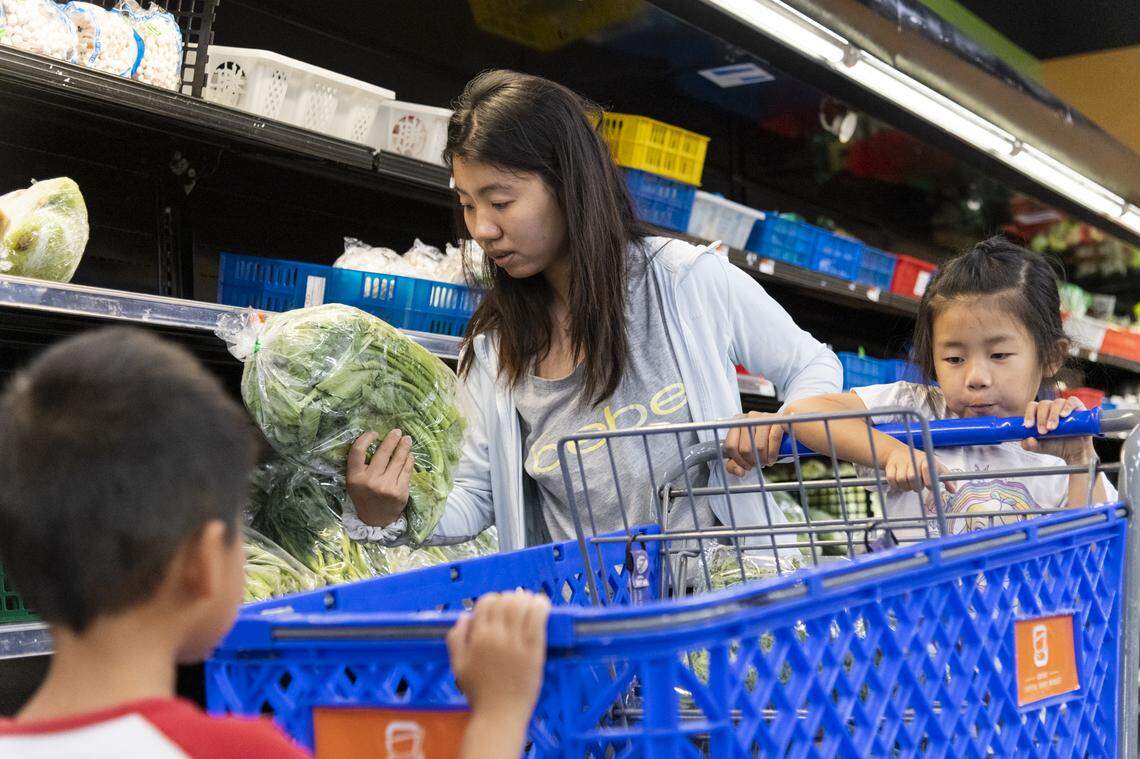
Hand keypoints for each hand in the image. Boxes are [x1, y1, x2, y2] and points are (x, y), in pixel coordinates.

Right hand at [345, 429, 413, 526]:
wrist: (375, 520)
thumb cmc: (365, 496)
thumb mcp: (355, 482)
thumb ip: (361, 465)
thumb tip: (377, 440)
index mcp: (355, 477)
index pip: (358, 451)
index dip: (366, 438)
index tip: (374, 433)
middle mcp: (370, 481)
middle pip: (382, 453)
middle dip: (391, 440)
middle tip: (397, 431)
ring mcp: (386, 487)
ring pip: (398, 460)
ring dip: (404, 447)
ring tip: (407, 439)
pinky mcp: (400, 492)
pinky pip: (406, 470)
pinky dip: (409, 460)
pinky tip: (410, 455)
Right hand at [447, 591, 550, 721]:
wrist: (500, 715)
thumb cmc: (479, 693)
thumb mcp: (457, 666)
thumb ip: (455, 639)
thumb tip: (463, 616)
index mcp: (477, 637)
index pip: (486, 602)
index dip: (493, 600)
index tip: (499, 607)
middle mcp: (496, 635)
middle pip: (506, 600)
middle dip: (511, 597)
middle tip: (516, 604)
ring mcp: (516, 642)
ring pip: (522, 604)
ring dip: (527, 598)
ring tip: (530, 602)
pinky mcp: (534, 649)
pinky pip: (538, 618)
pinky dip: (541, 606)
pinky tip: (542, 605)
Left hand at [724, 412, 787, 475]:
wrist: (782, 427)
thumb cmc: (761, 440)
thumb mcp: (745, 451)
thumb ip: (735, 464)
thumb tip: (739, 472)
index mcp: (736, 423)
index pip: (730, 446)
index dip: (738, 460)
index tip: (745, 465)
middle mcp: (748, 418)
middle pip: (745, 448)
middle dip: (752, 461)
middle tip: (757, 464)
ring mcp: (763, 418)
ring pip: (759, 446)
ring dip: (763, 460)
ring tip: (765, 461)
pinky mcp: (778, 420)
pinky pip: (773, 440)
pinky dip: (772, 454)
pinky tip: (771, 459)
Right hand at [882, 446, 955, 495]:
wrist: (898, 452)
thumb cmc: (921, 462)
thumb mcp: (935, 467)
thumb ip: (946, 479)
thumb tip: (953, 490)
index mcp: (925, 459)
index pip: (926, 468)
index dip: (928, 480)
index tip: (929, 487)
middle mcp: (912, 459)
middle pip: (913, 477)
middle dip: (916, 486)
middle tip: (918, 486)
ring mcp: (900, 462)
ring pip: (902, 480)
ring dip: (906, 487)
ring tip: (910, 485)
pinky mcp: (890, 466)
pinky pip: (892, 480)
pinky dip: (896, 485)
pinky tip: (900, 484)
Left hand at [1022, 397, 1094, 464]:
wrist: (1074, 452)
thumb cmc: (1055, 446)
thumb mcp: (1039, 447)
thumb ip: (1029, 445)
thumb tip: (1028, 439)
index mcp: (1040, 413)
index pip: (1032, 407)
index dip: (1029, 414)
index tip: (1029, 426)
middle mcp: (1052, 407)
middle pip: (1043, 405)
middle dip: (1041, 418)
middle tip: (1043, 431)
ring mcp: (1065, 406)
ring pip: (1057, 403)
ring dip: (1053, 415)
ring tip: (1052, 428)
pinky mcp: (1079, 408)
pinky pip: (1072, 401)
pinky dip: (1067, 406)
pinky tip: (1063, 415)